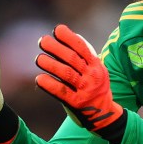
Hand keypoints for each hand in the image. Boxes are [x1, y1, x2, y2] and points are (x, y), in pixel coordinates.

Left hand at [35, 24, 125, 142]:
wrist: (104, 113)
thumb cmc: (96, 87)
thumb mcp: (97, 70)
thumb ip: (85, 56)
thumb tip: (70, 36)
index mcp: (96, 65)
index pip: (82, 47)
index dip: (69, 37)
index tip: (57, 30)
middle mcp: (92, 76)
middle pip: (72, 58)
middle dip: (56, 48)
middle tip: (42, 41)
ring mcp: (85, 90)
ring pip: (66, 74)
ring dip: (51, 65)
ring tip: (38, 59)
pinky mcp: (77, 103)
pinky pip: (62, 92)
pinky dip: (50, 85)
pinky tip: (39, 79)